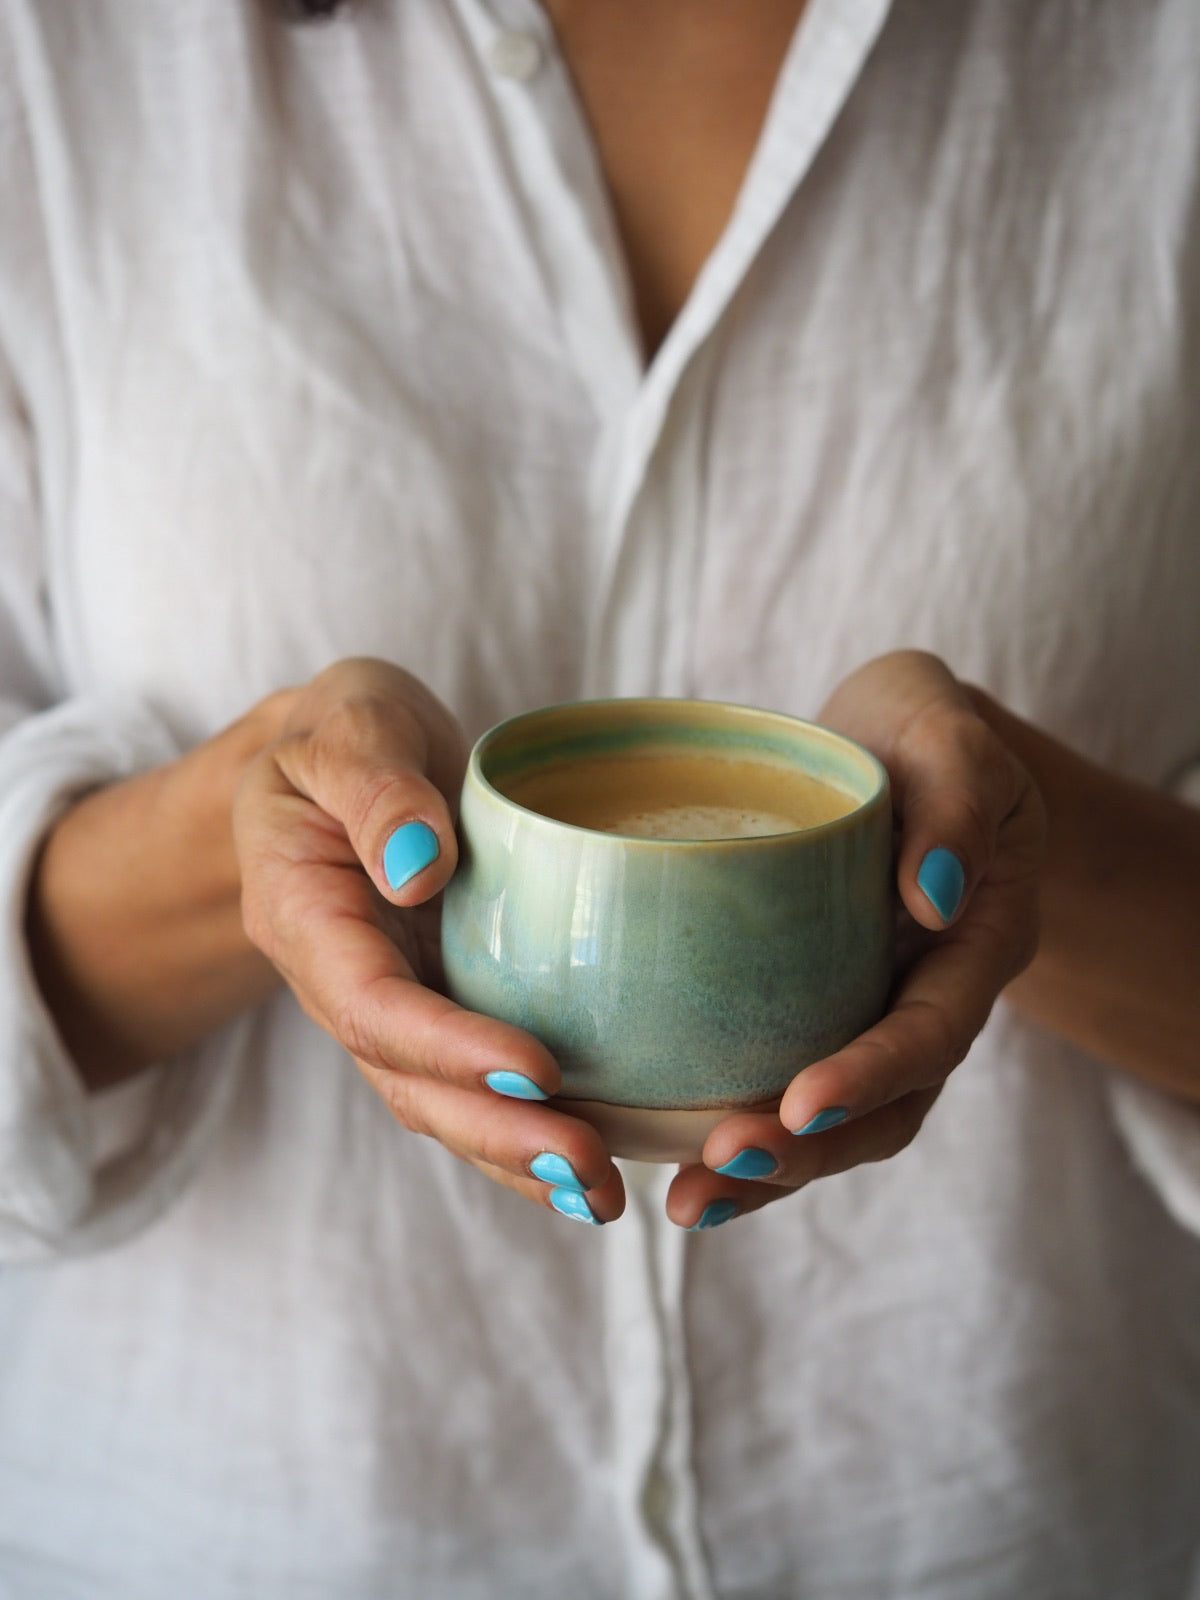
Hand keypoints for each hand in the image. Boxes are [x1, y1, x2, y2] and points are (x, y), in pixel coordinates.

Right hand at [235, 659, 623, 1223]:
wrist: (341, 756)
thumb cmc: (343, 730)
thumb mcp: (349, 723)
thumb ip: (375, 787)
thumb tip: (415, 868)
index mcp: (305, 914)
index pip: (369, 1002)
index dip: (446, 1045)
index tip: (536, 1066)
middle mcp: (342, 979)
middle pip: (406, 1082)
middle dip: (495, 1133)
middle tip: (588, 1170)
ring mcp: (393, 1002)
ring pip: (440, 1104)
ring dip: (516, 1157)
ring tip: (603, 1194)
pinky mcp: (440, 1006)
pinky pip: (474, 1083)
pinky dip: (527, 1127)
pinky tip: (600, 1157)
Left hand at [666, 651, 1044, 1229]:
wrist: (888, 746)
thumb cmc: (918, 731)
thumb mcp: (948, 731)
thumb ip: (957, 796)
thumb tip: (932, 895)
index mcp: (976, 942)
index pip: (933, 1028)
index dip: (874, 1075)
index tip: (803, 1106)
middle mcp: (927, 997)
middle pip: (886, 1108)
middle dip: (806, 1152)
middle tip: (717, 1166)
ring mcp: (869, 1015)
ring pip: (834, 1125)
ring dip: (765, 1170)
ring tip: (685, 1203)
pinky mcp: (810, 1015)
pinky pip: (782, 1087)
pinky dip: (733, 1130)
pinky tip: (665, 1157)